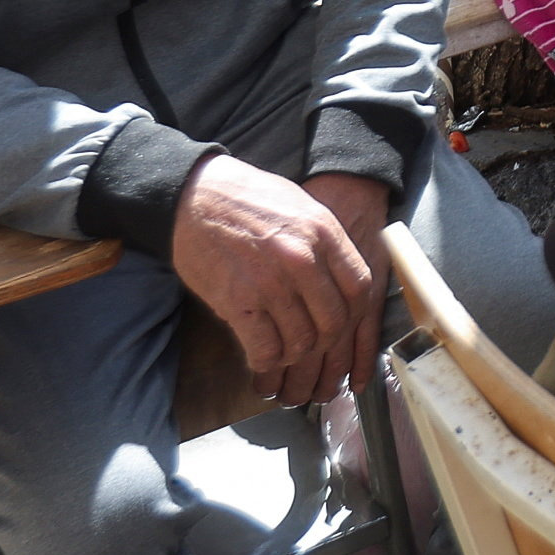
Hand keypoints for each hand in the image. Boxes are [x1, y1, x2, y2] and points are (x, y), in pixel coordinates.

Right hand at [171, 156, 377, 409]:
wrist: (194, 195)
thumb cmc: (247, 199)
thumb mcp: (300, 206)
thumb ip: (325, 243)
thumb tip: (343, 279)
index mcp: (323, 233)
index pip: (360, 289)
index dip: (354, 313)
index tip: (341, 321)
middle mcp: (302, 260)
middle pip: (334, 322)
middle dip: (324, 341)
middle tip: (308, 341)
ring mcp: (271, 283)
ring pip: (302, 342)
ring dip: (293, 354)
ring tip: (282, 349)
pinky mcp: (238, 302)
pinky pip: (266, 349)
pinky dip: (266, 359)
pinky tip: (261, 353)